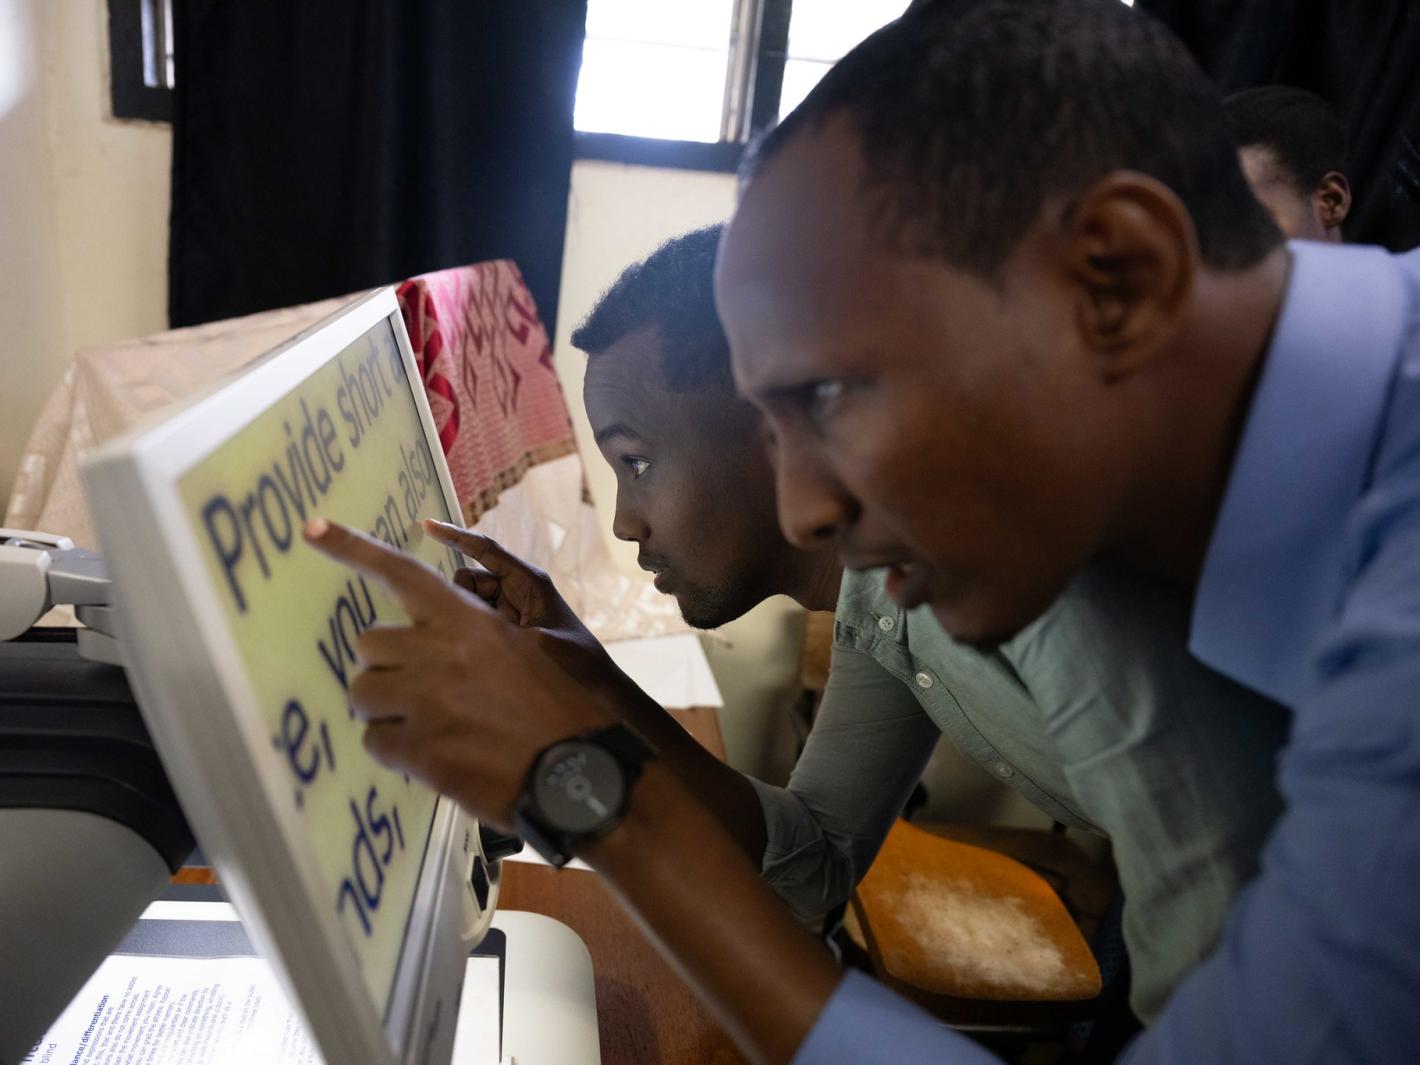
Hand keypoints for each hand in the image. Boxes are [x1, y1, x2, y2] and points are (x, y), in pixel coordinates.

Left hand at [302, 517, 615, 828]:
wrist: (578, 770)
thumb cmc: (558, 707)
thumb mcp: (525, 649)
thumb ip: (471, 639)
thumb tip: (425, 645)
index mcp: (468, 620)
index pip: (401, 573)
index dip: (352, 548)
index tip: (312, 528)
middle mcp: (440, 652)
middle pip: (367, 643)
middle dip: (384, 665)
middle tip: (419, 689)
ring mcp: (425, 702)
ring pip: (362, 694)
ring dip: (384, 709)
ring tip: (427, 725)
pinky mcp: (418, 750)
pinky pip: (374, 742)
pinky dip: (396, 750)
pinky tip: (434, 755)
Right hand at [423, 519, 624, 691]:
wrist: (594, 682)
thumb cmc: (575, 659)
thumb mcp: (542, 642)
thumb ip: (504, 631)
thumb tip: (468, 622)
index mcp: (529, 581)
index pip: (485, 550)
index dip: (456, 537)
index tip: (426, 525)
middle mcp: (516, 588)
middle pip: (468, 580)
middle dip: (462, 600)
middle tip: (484, 631)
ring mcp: (509, 607)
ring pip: (467, 602)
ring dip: (470, 619)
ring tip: (498, 644)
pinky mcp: (505, 625)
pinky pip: (476, 618)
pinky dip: (474, 629)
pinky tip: (491, 649)